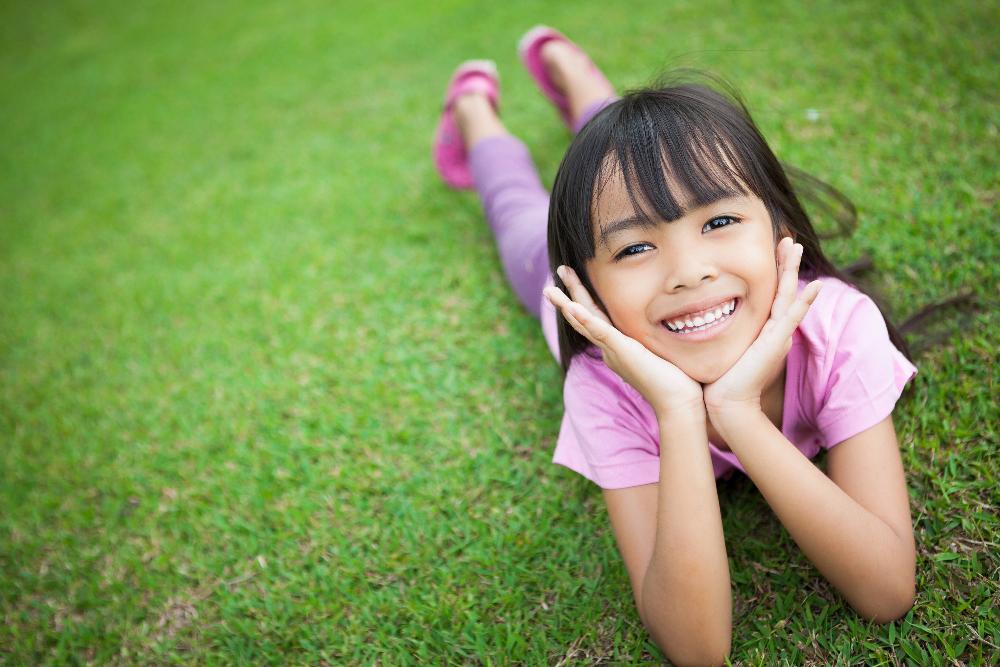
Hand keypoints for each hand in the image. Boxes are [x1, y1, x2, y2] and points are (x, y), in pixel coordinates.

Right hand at [544, 266, 703, 417]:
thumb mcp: (660, 352)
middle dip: (569, 294)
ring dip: (566, 304)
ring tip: (549, 290)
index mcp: (617, 346)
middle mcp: (610, 348)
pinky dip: (584, 318)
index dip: (583, 300)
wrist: (678, 403)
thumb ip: (653, 340)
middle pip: (583, 317)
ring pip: (584, 322)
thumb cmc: (675, 380)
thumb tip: (663, 327)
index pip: (595, 318)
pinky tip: (571, 306)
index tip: (574, 281)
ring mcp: (614, 350)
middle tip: (558, 271)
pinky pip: (601, 332)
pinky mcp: (624, 351)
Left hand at [703, 237, 821, 419]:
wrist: (727, 402)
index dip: (772, 270)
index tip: (770, 248)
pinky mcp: (776, 343)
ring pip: (788, 295)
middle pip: (782, 288)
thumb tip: (697, 317)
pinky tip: (816, 286)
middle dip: (784, 263)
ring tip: (796, 247)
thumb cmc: (720, 378)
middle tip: (788, 238)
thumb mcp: (723, 345)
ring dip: (792, 271)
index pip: (769, 292)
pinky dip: (805, 302)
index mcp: (761, 327)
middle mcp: (772, 328)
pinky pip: (793, 317)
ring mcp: (776, 334)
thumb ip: (717, 330)